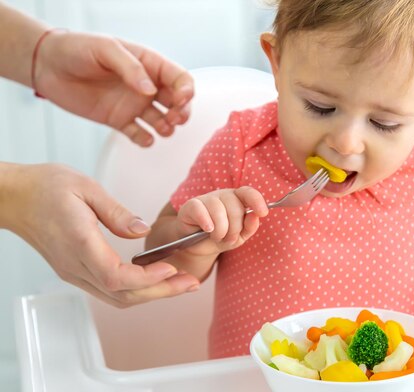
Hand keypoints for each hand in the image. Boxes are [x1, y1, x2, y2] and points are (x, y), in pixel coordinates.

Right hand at [1, 163, 199, 306]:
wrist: (14, 197)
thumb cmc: (46, 187)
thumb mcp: (86, 188)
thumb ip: (116, 212)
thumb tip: (142, 231)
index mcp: (79, 243)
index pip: (116, 276)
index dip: (147, 279)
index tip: (172, 269)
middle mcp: (75, 265)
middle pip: (122, 295)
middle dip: (161, 292)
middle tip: (192, 283)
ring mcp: (74, 272)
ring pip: (116, 298)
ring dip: (151, 294)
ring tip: (181, 283)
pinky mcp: (75, 270)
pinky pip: (108, 290)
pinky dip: (136, 289)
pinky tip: (155, 278)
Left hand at [34, 30, 193, 146]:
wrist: (48, 66)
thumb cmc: (76, 49)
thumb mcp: (106, 49)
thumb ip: (130, 68)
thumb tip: (150, 91)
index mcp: (148, 64)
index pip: (179, 78)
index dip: (186, 90)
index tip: (180, 99)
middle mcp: (145, 86)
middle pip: (177, 102)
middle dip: (182, 112)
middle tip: (174, 118)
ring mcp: (133, 104)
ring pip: (163, 120)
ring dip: (169, 127)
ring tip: (162, 128)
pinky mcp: (119, 120)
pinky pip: (139, 134)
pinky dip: (146, 140)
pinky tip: (145, 139)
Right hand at [176, 187, 268, 256]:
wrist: (196, 246)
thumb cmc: (219, 237)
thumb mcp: (239, 237)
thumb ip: (250, 227)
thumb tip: (255, 216)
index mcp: (237, 200)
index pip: (249, 193)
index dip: (257, 201)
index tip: (263, 213)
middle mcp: (223, 195)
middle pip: (235, 207)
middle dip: (234, 229)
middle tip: (228, 239)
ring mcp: (206, 198)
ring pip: (218, 210)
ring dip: (220, 230)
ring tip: (216, 237)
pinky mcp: (191, 205)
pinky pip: (200, 210)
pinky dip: (206, 223)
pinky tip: (207, 230)